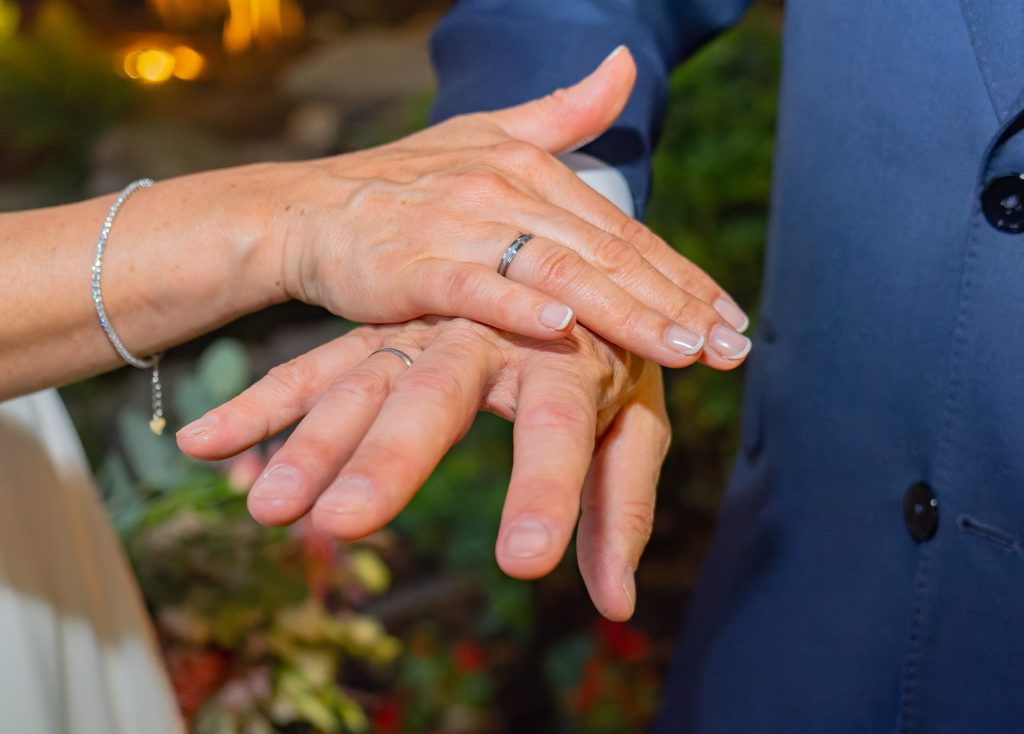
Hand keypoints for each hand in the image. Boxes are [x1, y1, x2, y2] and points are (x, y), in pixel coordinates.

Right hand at [178, 318, 670, 619]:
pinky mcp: (383, 334)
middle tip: (348, 522)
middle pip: (437, 392)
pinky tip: (205, 442)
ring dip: (312, 441)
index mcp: (568, 355)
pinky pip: (317, 366)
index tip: (523, 563)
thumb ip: (620, 507)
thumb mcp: (634, 424)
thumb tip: (616, 606)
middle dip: (391, 456)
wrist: (569, 270)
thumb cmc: (613, 361)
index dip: (544, 491)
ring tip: (268, 507)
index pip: (559, 428)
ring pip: (363, 381)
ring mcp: (428, 331)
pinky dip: (265, 403)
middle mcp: (488, 336)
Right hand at [259, 47, 750, 368]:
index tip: (730, 317)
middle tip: (730, 348)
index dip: (683, 275)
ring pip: (560, 272)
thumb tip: (623, 64)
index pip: (624, 230)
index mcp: (531, 168)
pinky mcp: (416, 265)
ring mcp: (461, 226)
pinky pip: (478, 288)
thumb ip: (562, 113)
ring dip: (623, 313)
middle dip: (676, 304)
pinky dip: (520, 309)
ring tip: (679, 349)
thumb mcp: (485, 135)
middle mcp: (506, 191)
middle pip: (608, 254)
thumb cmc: (403, 184)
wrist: (309, 209)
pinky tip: (564, 331)